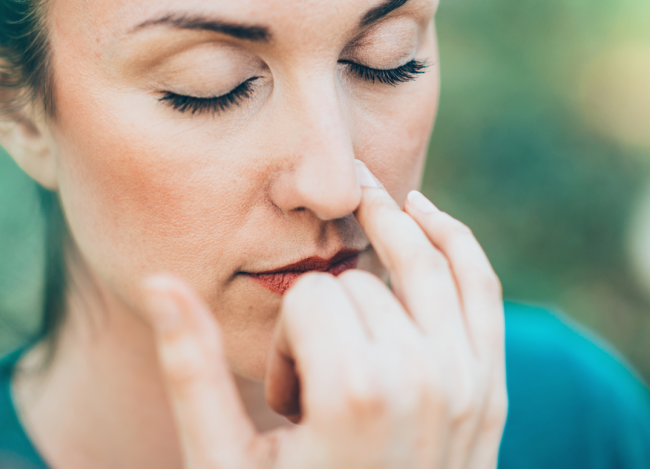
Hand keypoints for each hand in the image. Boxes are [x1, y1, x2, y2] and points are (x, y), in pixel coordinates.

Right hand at [142, 161, 506, 467]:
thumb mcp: (224, 462)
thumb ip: (192, 369)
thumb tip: (160, 280)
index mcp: (357, 396)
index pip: (307, 299)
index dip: (283, 342)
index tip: (286, 404)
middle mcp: (423, 380)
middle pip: (358, 284)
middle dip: (325, 323)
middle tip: (315, 394)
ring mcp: (467, 384)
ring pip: (424, 262)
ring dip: (387, 234)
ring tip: (361, 205)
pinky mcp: (489, 390)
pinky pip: (482, 287)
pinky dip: (456, 239)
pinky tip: (424, 212)